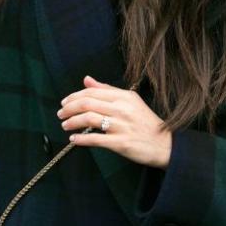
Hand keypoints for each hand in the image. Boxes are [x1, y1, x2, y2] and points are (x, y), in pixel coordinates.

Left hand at [58, 76, 172, 168]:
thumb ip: (107, 90)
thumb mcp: (130, 101)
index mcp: (124, 97)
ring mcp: (122, 126)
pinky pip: (96, 139)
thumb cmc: (146, 122)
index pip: (91, 92)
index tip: (64, 102)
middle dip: (69, 108)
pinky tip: (74, 139)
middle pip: (87, 104)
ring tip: (65, 125)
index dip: (73, 96)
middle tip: (60, 114)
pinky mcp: (121, 143)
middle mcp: (122, 109)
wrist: (166, 145)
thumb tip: (86, 79)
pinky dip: (81, 139)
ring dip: (72, 122)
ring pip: (88, 119)